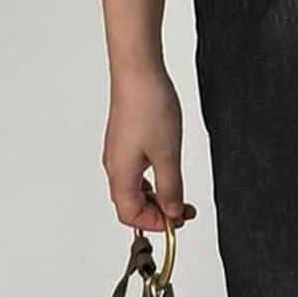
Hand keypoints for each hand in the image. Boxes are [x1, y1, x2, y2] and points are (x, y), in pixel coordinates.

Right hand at [104, 63, 197, 230]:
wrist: (138, 72)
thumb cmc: (148, 106)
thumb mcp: (168, 155)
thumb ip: (171, 187)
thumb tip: (172, 211)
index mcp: (120, 174)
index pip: (131, 216)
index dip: (155, 224)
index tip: (178, 221)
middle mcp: (114, 166)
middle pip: (130, 204)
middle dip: (158, 212)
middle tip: (183, 210)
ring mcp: (118, 153)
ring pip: (133, 188)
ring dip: (156, 196)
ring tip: (179, 193)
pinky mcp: (124, 140)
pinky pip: (135, 171)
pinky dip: (152, 180)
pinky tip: (167, 171)